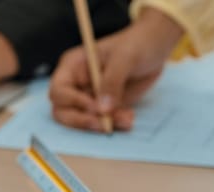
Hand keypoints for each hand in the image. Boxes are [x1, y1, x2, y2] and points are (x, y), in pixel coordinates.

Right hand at [48, 8, 182, 131]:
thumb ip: (111, 82)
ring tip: (126, 119)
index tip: (95, 107)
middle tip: (104, 124)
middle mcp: (76, 84)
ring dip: (103, 124)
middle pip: (63, 111)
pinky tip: (129, 117)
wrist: (155, 47)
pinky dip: (115, 124)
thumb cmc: (135, 44)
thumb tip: (102, 109)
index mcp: (72, 67)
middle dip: (82, 120)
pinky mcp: (104, 107)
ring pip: (83, 120)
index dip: (72, 102)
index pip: (58, 90)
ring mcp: (89, 97)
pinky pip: (103, 122)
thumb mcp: (124, 58)